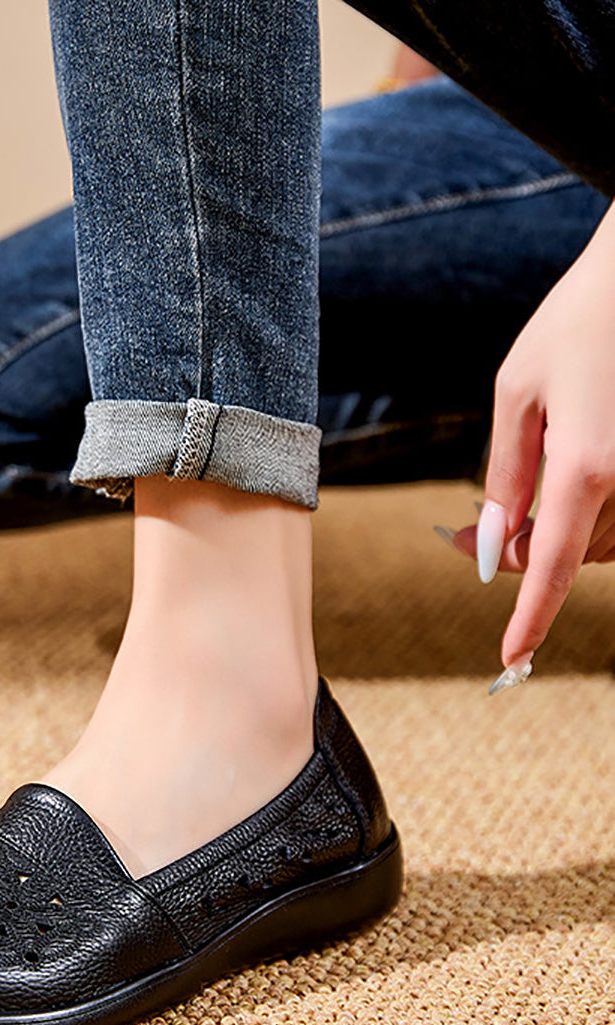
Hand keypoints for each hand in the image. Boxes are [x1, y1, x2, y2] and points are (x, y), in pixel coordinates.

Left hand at [449, 199, 614, 670]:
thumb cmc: (576, 325)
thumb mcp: (518, 392)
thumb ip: (505, 474)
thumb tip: (491, 543)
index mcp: (587, 465)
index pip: (552, 566)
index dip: (530, 618)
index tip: (509, 657)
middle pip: (570, 555)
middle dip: (518, 556)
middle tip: (465, 536)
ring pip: (600, 542)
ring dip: (554, 538)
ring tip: (507, 506)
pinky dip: (587, 517)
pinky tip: (560, 485)